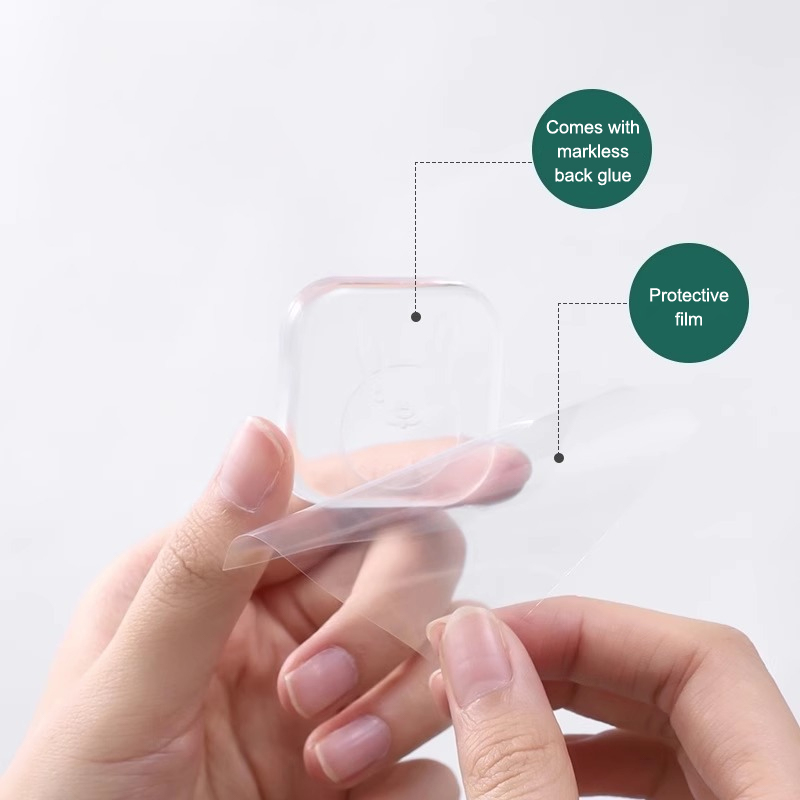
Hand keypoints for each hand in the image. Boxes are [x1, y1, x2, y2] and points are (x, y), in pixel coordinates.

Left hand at [0, 417, 525, 799]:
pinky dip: (410, 767)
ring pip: (435, 647)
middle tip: (315, 690)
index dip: (416, 475)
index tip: (495, 470)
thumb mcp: (124, 688)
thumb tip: (262, 438)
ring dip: (397, 702)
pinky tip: (350, 798)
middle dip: (382, 616)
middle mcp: (288, 617)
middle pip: (403, 560)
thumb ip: (202, 568)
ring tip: (324, 769)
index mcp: (224, 571)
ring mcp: (336, 688)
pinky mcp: (369, 759)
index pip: (333, 497)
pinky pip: (441, 738)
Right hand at [428, 599, 799, 798]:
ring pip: (672, 732)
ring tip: (486, 708)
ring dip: (571, 707)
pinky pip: (666, 780)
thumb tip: (474, 646)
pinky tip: (534, 766)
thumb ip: (521, 764)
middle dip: (567, 660)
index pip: (706, 659)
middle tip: (476, 661)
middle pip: (684, 685)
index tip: (493, 634)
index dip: (588, 628)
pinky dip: (591, 761)